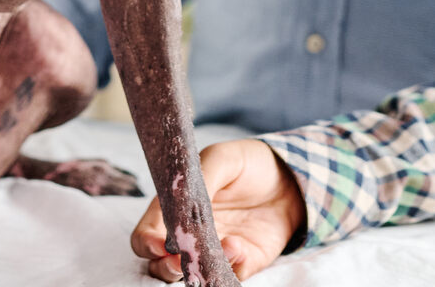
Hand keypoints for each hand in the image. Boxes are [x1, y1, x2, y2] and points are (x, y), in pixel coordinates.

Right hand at [132, 139, 305, 280]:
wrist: (288, 178)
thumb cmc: (247, 164)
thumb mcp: (222, 159)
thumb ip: (200, 178)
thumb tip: (182, 207)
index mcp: (174, 209)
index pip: (146, 235)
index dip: (147, 243)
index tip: (159, 244)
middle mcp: (189, 235)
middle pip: (161, 265)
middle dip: (166, 268)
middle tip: (180, 260)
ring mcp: (214, 252)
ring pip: (192, 277)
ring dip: (199, 271)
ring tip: (218, 249)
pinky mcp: (241, 263)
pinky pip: (229, 276)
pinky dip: (231, 267)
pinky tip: (238, 245)